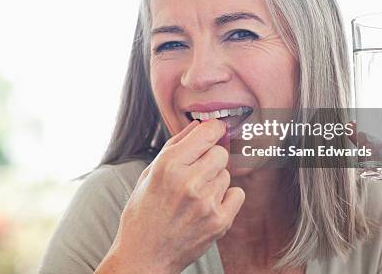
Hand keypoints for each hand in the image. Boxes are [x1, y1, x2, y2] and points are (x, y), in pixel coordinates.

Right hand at [103, 119, 244, 273]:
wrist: (144, 256)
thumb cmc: (143, 213)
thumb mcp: (149, 173)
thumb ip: (175, 145)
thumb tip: (198, 125)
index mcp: (168, 165)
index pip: (207, 132)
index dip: (213, 129)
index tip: (215, 131)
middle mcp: (188, 181)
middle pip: (221, 152)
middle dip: (211, 158)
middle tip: (198, 172)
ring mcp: (206, 202)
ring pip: (227, 174)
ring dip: (215, 180)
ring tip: (196, 195)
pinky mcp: (219, 221)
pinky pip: (238, 194)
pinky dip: (227, 198)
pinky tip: (208, 206)